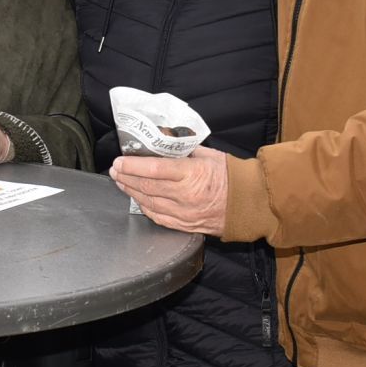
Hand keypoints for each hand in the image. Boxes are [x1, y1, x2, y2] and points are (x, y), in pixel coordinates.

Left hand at [111, 146, 228, 235]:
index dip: (133, 166)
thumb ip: (183, 150)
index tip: (119, 161)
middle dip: (127, 178)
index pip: (154, 170)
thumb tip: (162, 141)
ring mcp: (184, 214)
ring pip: (149, 203)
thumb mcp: (208, 154)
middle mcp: (185, 196)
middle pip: (147, 187)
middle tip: (115, 170)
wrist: (250, 203)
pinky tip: (137, 199)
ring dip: (132, 192)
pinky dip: (144, 207)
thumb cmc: (231, 176)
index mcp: (192, 174)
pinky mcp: (185, 225)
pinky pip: (158, 217)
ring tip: (121, 182)